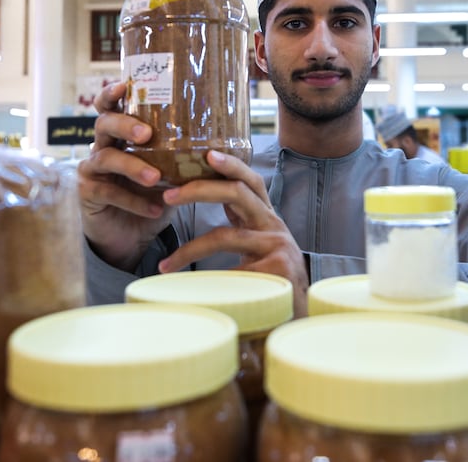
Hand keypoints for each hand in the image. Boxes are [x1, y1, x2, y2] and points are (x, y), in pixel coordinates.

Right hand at [77, 81, 172, 270]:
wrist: (132, 235)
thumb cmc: (152, 197)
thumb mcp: (172, 174)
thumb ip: (186, 156)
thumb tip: (223, 143)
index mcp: (121, 134)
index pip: (110, 106)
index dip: (112, 94)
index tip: (125, 86)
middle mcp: (103, 146)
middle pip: (104, 124)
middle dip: (124, 125)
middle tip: (146, 134)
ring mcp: (92, 169)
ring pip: (106, 158)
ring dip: (133, 166)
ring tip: (156, 178)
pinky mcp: (88, 193)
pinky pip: (108, 191)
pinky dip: (133, 201)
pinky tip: (155, 209)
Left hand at [159, 150, 309, 317]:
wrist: (301, 314)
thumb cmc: (273, 281)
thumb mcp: (256, 248)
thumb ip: (237, 229)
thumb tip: (201, 214)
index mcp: (266, 218)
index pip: (250, 182)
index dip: (231, 164)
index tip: (206, 153)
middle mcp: (274, 226)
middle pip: (239, 193)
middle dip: (200, 189)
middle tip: (169, 195)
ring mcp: (278, 247)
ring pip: (227, 236)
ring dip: (191, 249)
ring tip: (166, 263)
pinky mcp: (277, 270)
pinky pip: (232, 272)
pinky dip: (209, 284)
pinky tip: (193, 294)